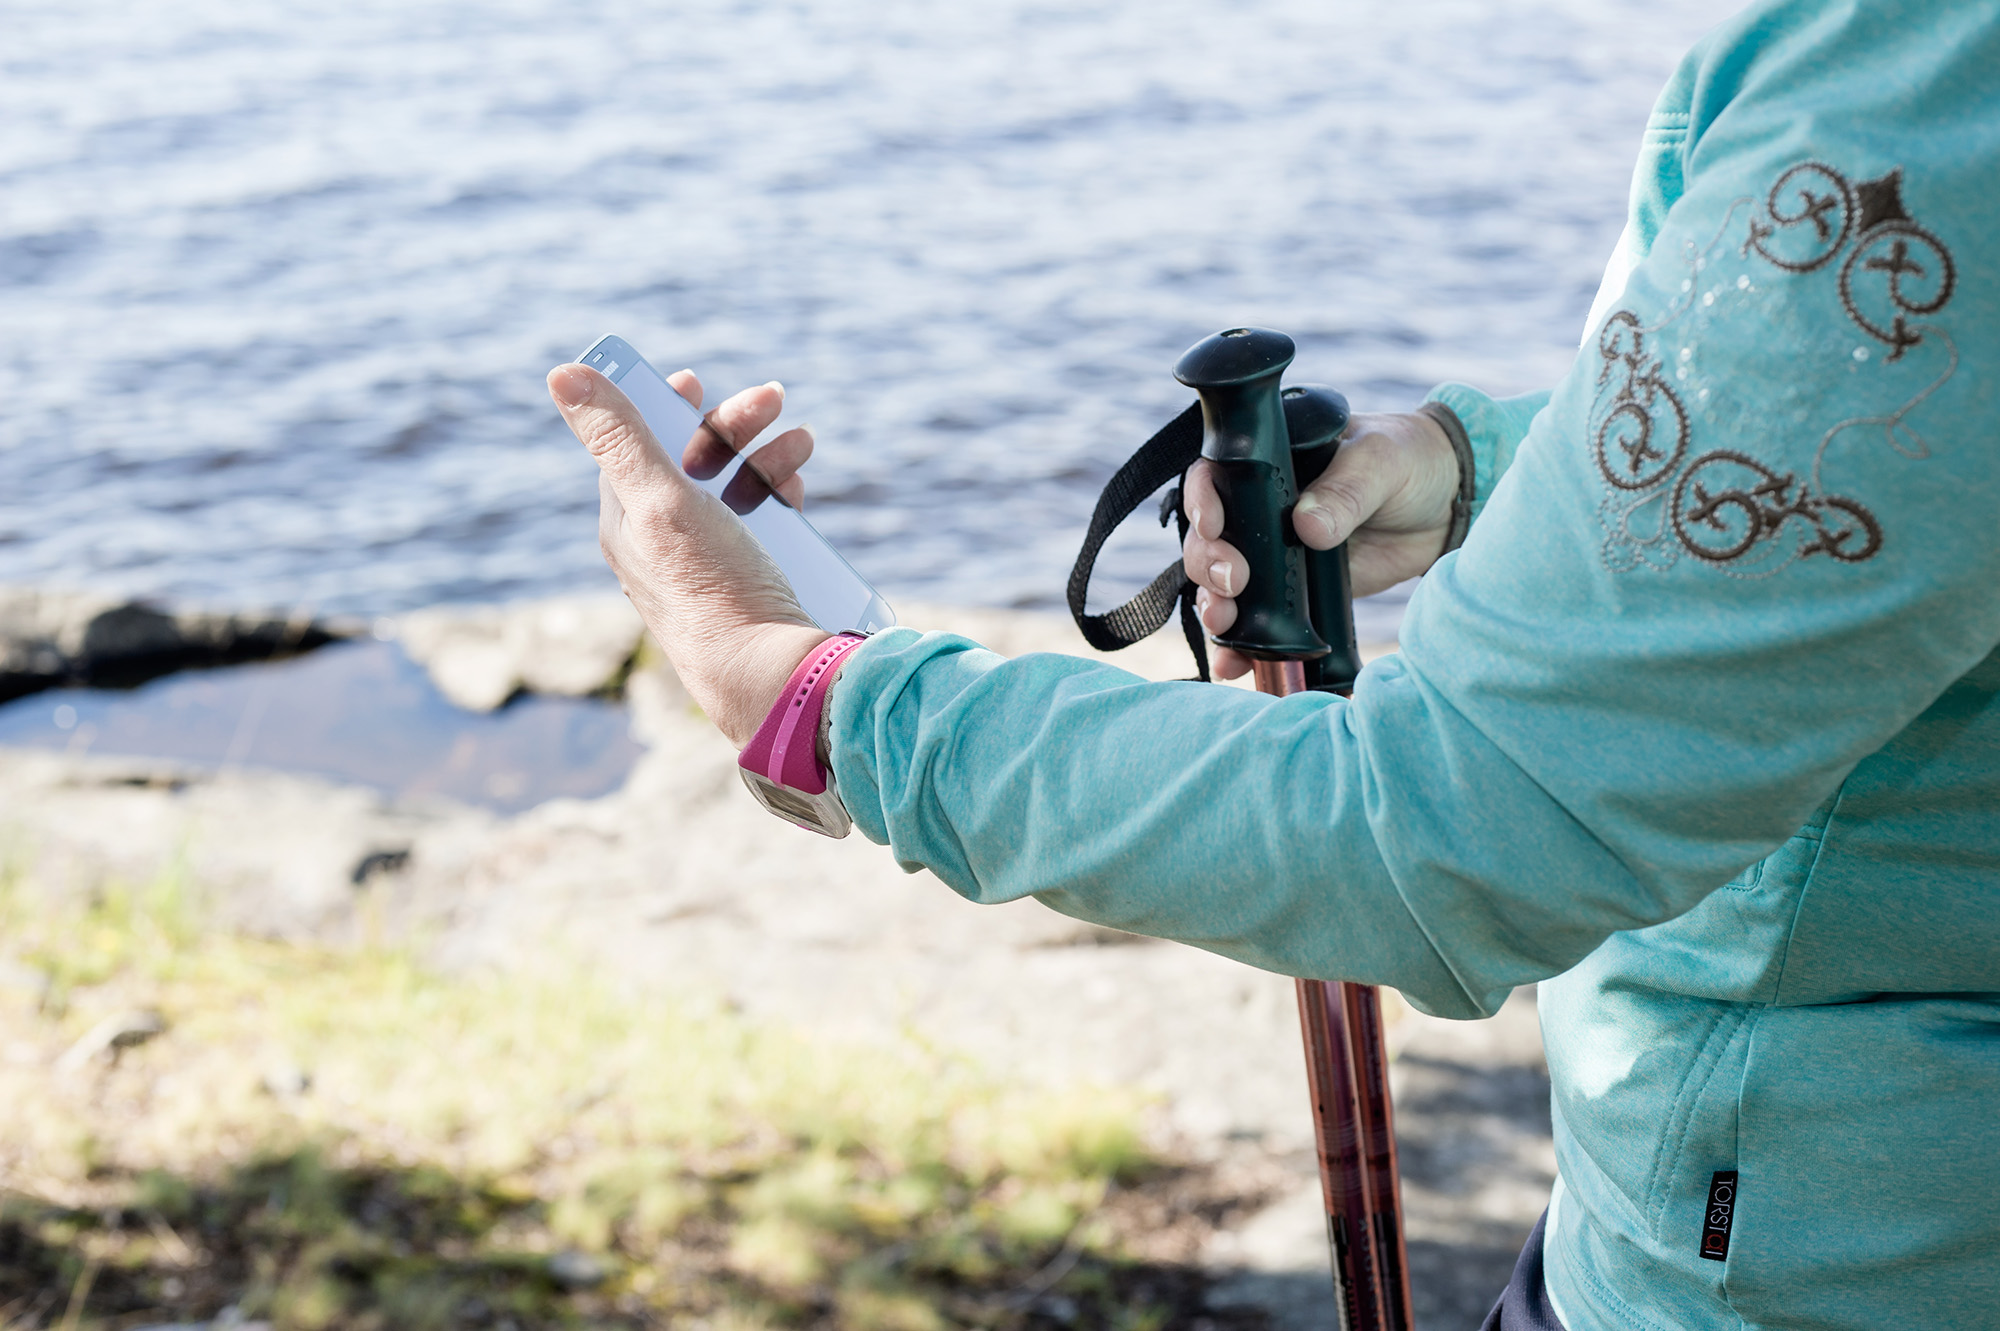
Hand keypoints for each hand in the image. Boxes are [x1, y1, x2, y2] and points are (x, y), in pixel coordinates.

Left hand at [549, 363, 828, 746]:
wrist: (770, 676)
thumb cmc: (712, 591)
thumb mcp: (661, 501)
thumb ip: (618, 436)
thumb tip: (562, 373)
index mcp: (628, 526)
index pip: (634, 448)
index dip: (661, 407)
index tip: (692, 380)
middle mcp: (663, 546)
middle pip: (690, 463)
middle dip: (731, 425)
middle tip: (772, 399)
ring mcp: (708, 567)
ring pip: (732, 490)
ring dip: (765, 454)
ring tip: (802, 442)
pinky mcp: (748, 585)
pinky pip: (761, 526)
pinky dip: (781, 497)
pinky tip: (800, 491)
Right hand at [1182, 410, 1459, 679]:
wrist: (1449, 506)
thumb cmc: (1410, 459)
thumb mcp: (1379, 460)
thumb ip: (1345, 491)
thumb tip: (1306, 527)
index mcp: (1270, 462)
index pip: (1214, 477)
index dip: (1202, 502)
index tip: (1214, 525)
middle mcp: (1260, 508)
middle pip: (1210, 539)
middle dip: (1209, 564)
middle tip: (1232, 582)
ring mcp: (1274, 554)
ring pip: (1223, 584)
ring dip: (1215, 607)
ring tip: (1225, 623)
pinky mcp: (1295, 592)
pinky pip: (1257, 620)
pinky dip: (1242, 645)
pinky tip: (1235, 664)